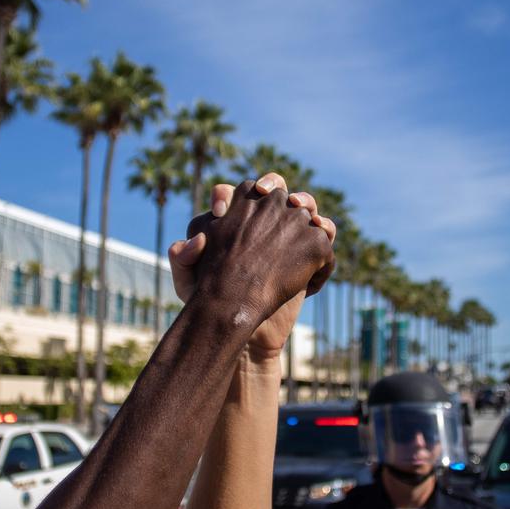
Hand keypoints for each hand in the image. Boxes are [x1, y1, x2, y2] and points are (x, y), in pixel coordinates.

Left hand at [170, 173, 336, 359]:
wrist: (240, 324)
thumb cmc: (213, 300)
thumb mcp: (188, 282)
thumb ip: (183, 259)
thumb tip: (192, 242)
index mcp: (230, 217)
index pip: (229, 192)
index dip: (223, 196)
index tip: (218, 212)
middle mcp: (261, 218)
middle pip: (274, 188)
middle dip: (273, 184)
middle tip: (266, 193)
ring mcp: (287, 232)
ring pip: (303, 204)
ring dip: (305, 200)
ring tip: (299, 207)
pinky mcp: (310, 251)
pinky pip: (325, 232)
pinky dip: (326, 228)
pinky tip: (321, 232)